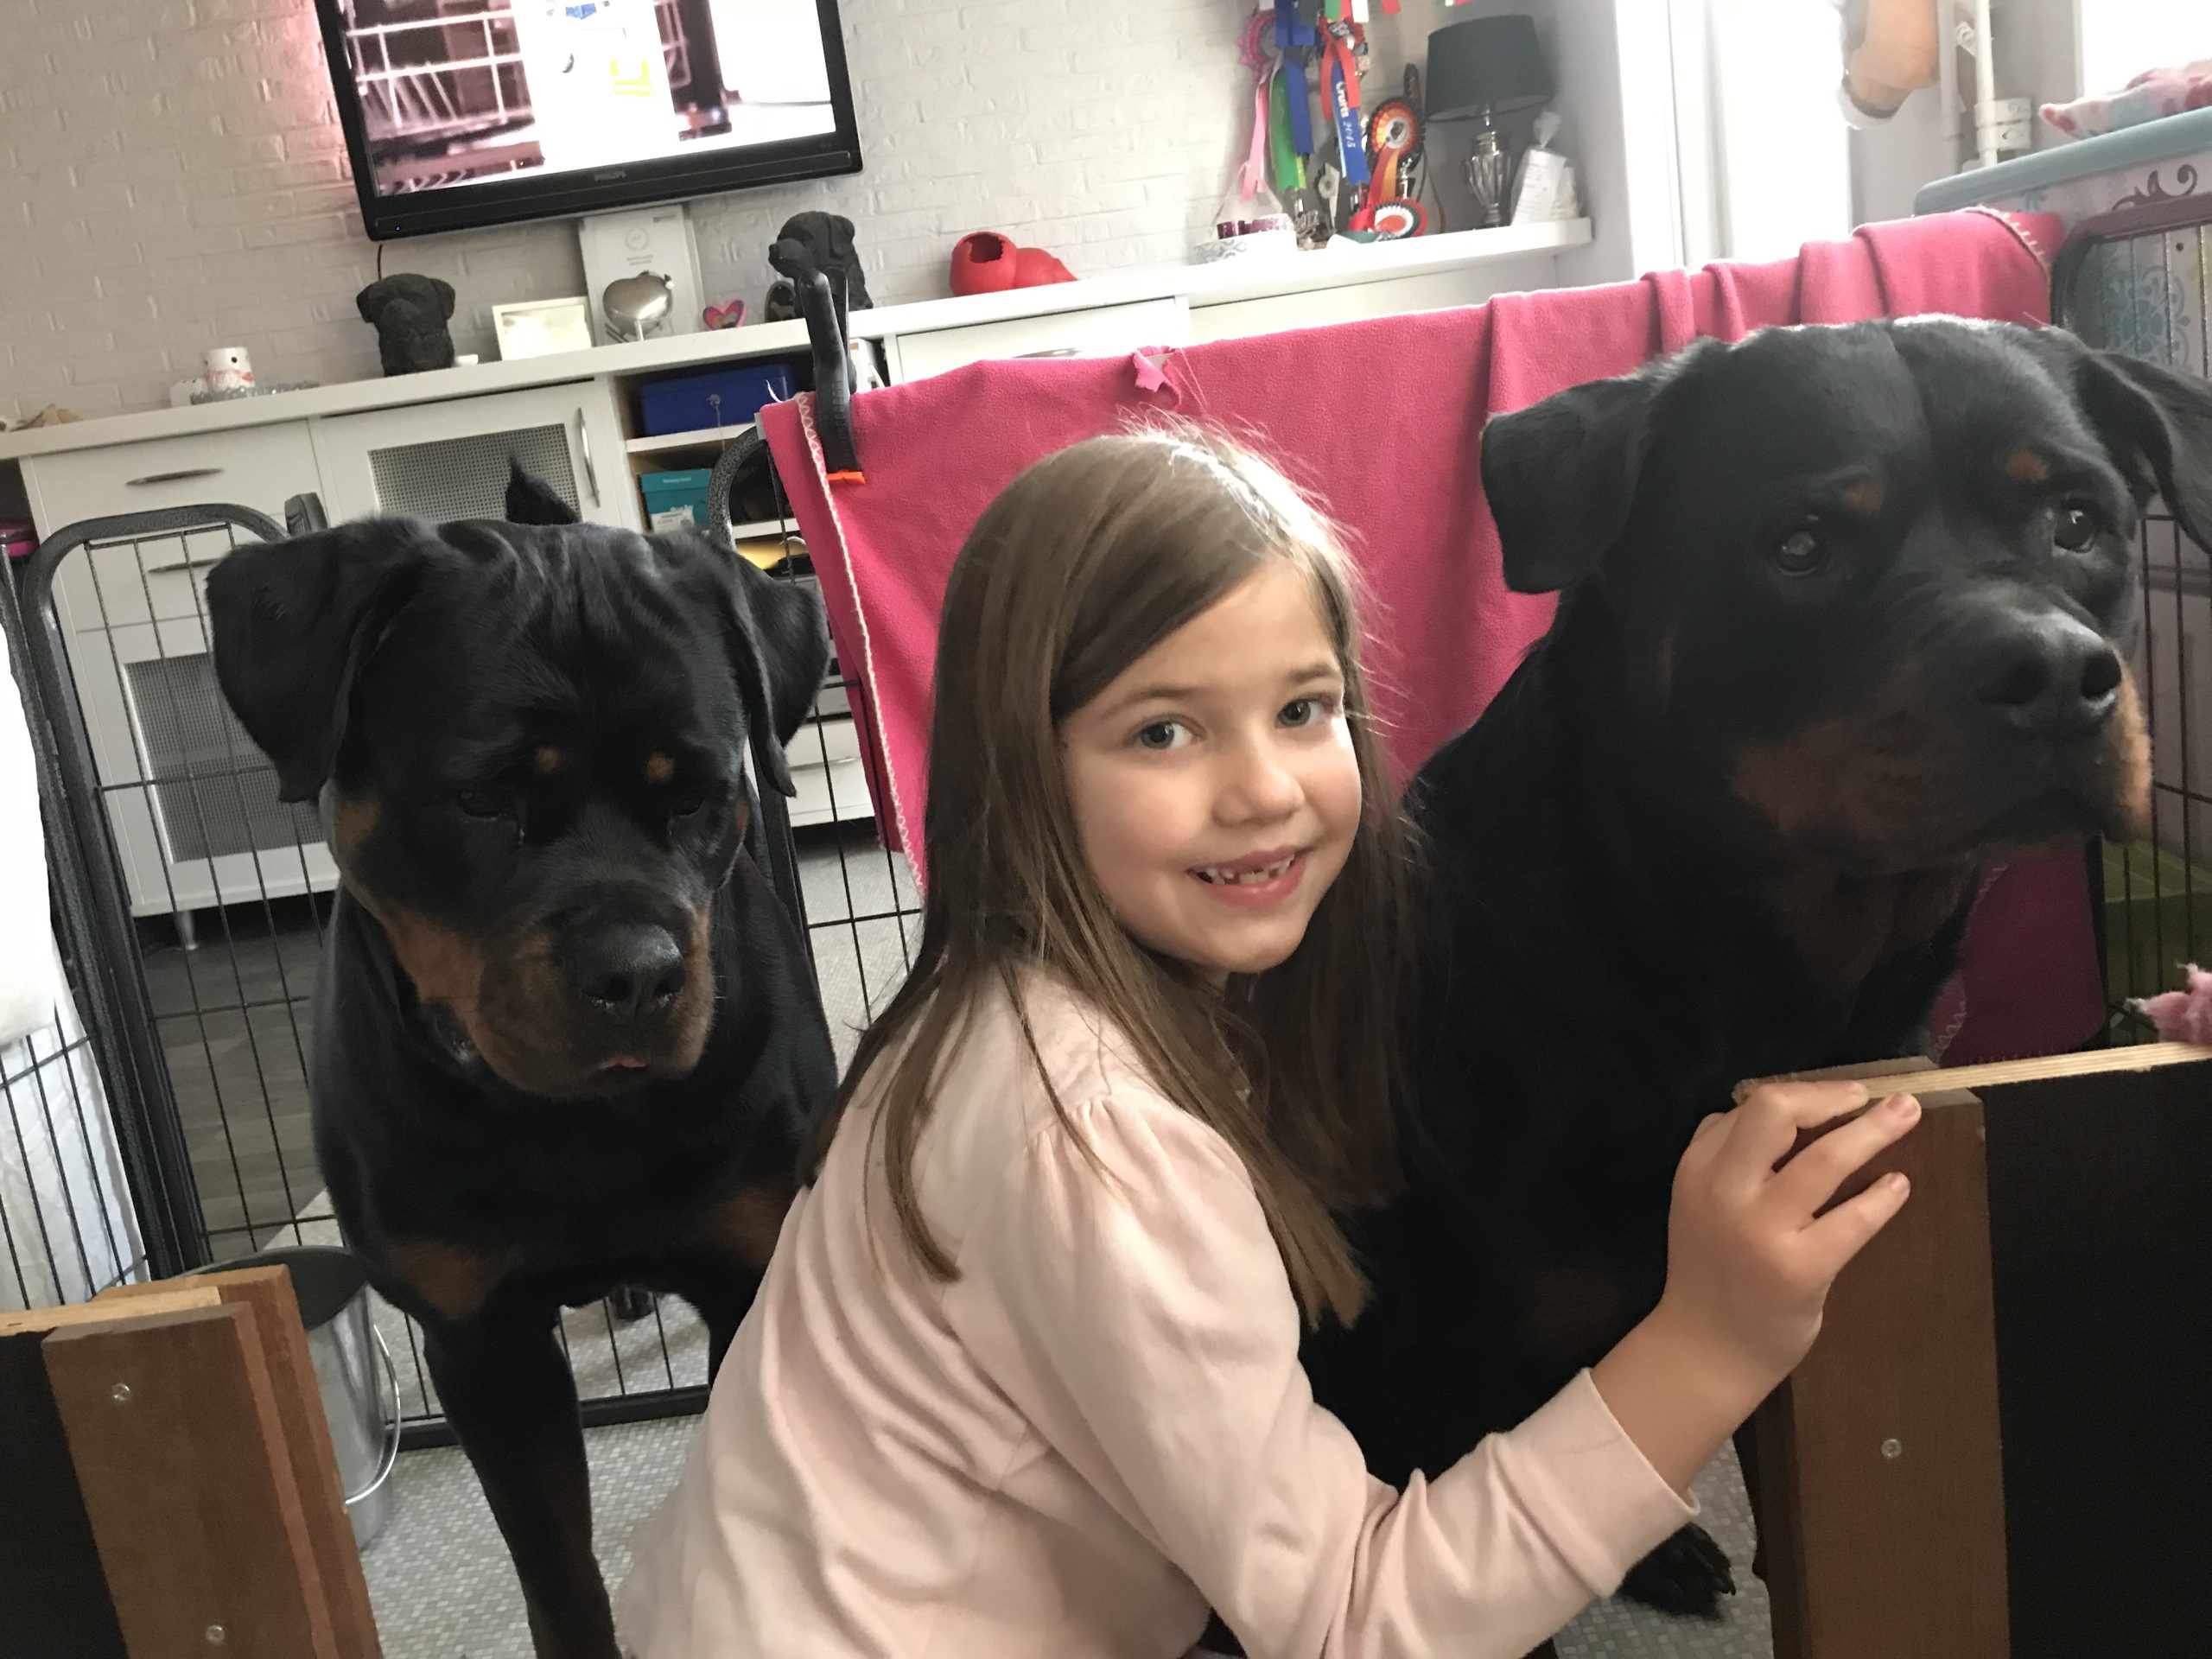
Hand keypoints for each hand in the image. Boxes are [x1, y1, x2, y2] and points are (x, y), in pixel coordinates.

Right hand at [1591, 1081, 1917, 1495]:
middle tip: (1870, 1095)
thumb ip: (1725, 1152)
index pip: (1752, 1106)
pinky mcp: (1801, 1269)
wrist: (1707, 1347)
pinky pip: (1852, 1221)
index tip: (1839, 1094)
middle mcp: (1725, 1191)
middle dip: (1830, 1096)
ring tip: (1907, 1115)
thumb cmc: (1713, 1267)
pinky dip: (1881, 1197)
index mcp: (1697, 1168)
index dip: (1803, 1092)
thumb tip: (1781, 1108)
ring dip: (1872, 1132)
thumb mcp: (1697, 1198)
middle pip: (1776, 1113)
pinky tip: (1897, 1184)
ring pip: (1823, 1161)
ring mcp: (1763, 1231)